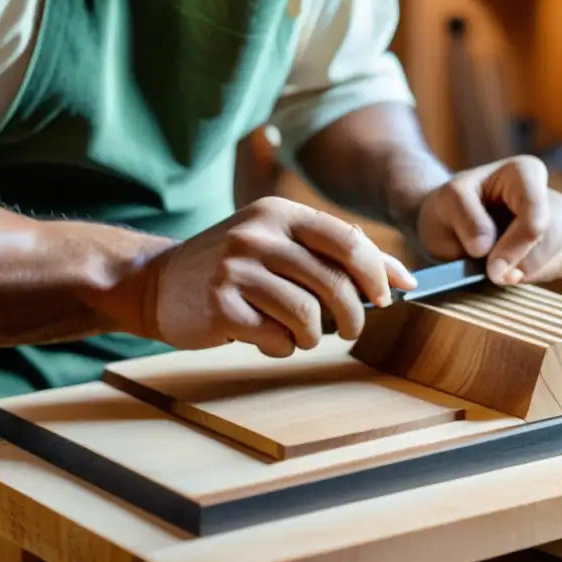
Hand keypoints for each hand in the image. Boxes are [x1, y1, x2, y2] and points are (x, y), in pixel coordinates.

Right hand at [138, 197, 416, 357]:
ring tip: (300, 334)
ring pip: (307, 316)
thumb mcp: (281, 244)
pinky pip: (275, 338)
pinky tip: (267, 339)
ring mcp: (235, 270)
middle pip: (333, 284)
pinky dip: (281, 347)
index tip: (384, 298)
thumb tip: (405, 279)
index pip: (346, 240)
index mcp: (279, 214)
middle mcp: (257, 236)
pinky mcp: (219, 306)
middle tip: (350, 328)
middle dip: (353, 316)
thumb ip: (338, 254)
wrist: (157, 282)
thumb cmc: (234, 266)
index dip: (375, 273)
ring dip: (313, 336)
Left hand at [415, 156, 561, 284]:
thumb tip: (485, 246)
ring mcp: (561, 220)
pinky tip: (511, 272)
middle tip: (494, 276)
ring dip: (530, 272)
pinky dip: (537, 278)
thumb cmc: (449, 210)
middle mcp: (549, 192)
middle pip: (557, 233)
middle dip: (527, 263)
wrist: (452, 226)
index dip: (516, 247)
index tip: (493, 271)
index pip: (535, 212)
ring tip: (497, 270)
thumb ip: (464, 218)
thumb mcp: (444, 205)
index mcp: (524, 172)